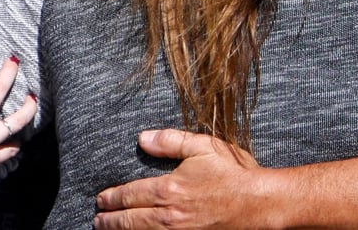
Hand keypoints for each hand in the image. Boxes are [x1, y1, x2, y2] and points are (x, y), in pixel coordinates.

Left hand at [93, 129, 276, 228]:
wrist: (260, 204)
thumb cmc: (234, 174)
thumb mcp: (204, 148)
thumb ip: (171, 142)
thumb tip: (143, 138)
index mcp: (169, 189)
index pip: (131, 194)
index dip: (112, 198)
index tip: (101, 198)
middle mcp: (169, 215)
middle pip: (130, 219)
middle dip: (110, 220)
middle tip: (98, 219)